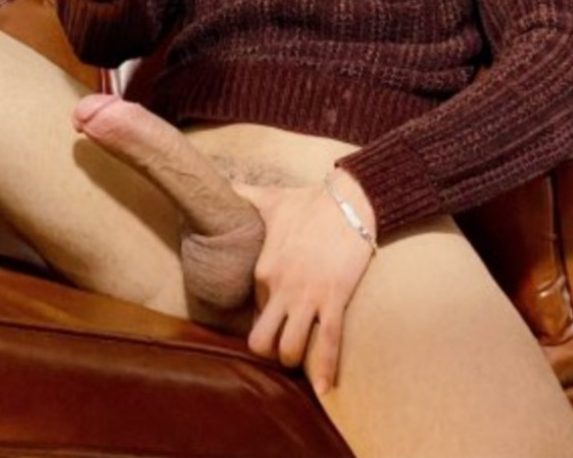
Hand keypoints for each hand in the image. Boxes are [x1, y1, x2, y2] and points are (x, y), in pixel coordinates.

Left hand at [234, 172, 376, 396]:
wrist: (351, 200)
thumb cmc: (310, 200)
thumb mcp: (270, 198)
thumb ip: (242, 195)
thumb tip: (222, 182)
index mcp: (263, 269)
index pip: (254, 310)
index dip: (264, 317)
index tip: (273, 319)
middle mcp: (281, 289)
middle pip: (261, 341)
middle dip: (269, 352)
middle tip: (280, 347)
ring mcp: (307, 297)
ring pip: (290, 349)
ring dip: (294, 360)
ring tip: (299, 360)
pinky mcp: (334, 300)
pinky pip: (328, 343)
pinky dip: (326, 371)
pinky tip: (324, 390)